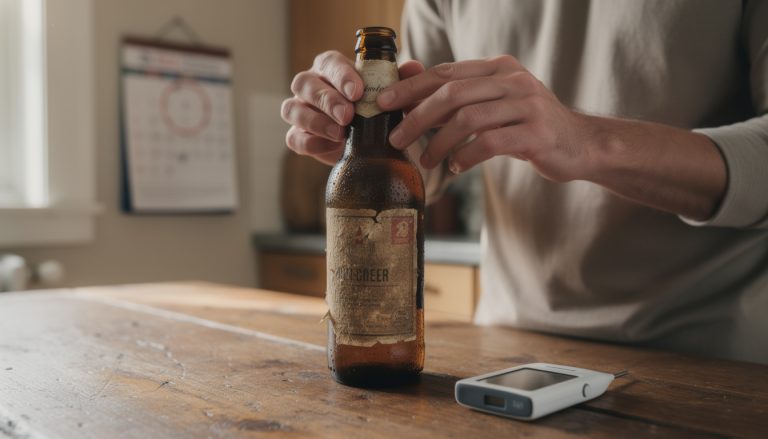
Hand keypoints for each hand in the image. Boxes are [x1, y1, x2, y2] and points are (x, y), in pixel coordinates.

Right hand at [282, 51, 425, 165]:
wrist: (368, 141)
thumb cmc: (374, 109)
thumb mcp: (391, 95)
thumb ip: (400, 80)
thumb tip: (414, 66)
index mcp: (330, 68)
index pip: (329, 63)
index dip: (341, 76)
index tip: (358, 92)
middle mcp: (310, 85)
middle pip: (305, 84)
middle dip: (327, 100)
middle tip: (348, 116)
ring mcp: (299, 110)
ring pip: (293, 109)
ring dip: (315, 121)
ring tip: (339, 134)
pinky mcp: (297, 136)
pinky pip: (293, 139)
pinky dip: (309, 143)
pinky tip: (330, 147)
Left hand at [377, 56, 591, 181]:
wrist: (579, 144)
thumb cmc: (526, 126)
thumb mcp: (494, 103)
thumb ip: (458, 94)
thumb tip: (409, 83)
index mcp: (498, 68)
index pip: (445, 73)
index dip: (410, 87)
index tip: (382, 103)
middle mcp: (513, 80)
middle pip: (452, 93)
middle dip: (417, 117)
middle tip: (396, 139)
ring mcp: (527, 105)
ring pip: (468, 118)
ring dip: (438, 142)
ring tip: (426, 160)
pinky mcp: (536, 133)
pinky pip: (490, 143)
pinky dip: (467, 156)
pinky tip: (457, 166)